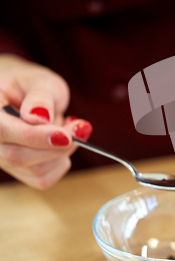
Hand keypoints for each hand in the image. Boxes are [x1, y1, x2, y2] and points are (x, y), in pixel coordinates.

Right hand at [0, 54, 92, 188]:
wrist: (26, 97)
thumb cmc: (31, 86)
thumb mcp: (39, 81)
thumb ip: (40, 97)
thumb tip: (39, 117)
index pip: (2, 132)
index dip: (34, 136)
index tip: (65, 135)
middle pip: (18, 157)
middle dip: (57, 146)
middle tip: (80, 127)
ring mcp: (1, 159)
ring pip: (34, 171)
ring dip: (62, 152)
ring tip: (68, 127)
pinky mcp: (17, 171)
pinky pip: (42, 178)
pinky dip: (60, 162)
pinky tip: (60, 141)